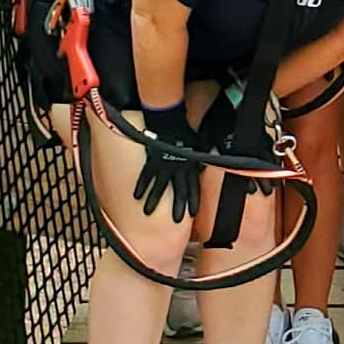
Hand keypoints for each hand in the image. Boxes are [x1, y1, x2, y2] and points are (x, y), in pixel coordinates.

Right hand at [133, 102, 202, 222]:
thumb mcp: (198, 146)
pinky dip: (141, 186)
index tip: (193, 213)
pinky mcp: (152, 162)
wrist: (172, 122)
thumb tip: (206, 165)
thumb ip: (200, 158)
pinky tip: (136, 196)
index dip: (194, 200)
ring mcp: (164, 167)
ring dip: (154, 201)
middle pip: (179, 191)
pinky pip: (146, 176)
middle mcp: (178, 169)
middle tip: (177, 221)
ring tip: (148, 212)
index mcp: (190, 166)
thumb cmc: (186, 132)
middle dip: (179, 207)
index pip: (194, 186)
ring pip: (160, 188)